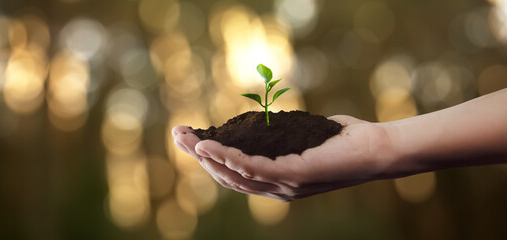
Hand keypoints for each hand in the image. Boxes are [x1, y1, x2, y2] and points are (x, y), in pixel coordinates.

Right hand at [172, 115, 396, 201]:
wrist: (378, 150)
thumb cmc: (345, 140)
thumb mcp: (303, 134)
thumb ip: (280, 133)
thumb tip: (263, 118)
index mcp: (276, 182)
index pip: (233, 174)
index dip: (208, 157)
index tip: (190, 137)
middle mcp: (276, 189)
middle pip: (226, 176)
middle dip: (198, 155)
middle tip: (177, 135)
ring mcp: (283, 186)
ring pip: (232, 175)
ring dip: (205, 155)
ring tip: (185, 138)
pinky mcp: (292, 177)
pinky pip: (251, 168)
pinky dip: (227, 156)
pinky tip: (210, 144)